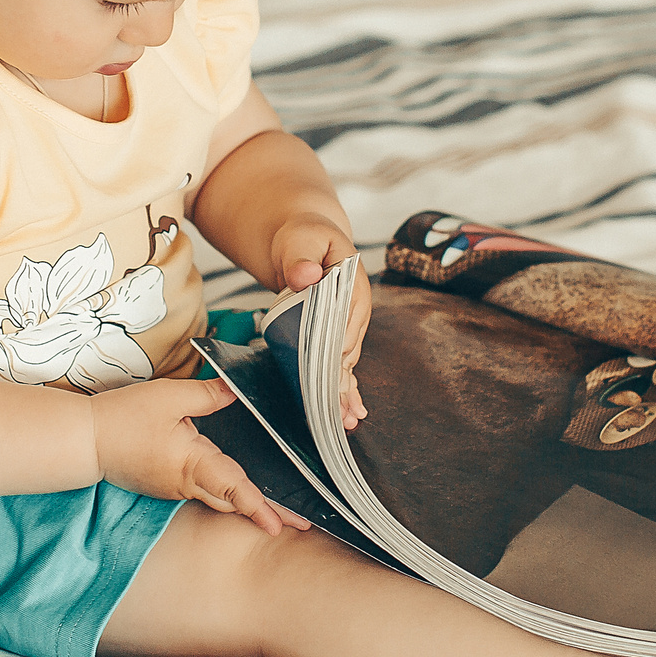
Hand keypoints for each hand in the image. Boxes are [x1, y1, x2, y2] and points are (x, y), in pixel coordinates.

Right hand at [93, 375, 308, 536]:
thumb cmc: (123, 418)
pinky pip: (201, 490)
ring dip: (245, 502)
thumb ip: (207, 395)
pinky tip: (237, 487)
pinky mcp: (166, 484)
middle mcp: (185, 483)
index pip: (232, 488)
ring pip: (218, 497)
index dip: (259, 506)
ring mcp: (175, 487)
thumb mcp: (169, 397)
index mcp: (191, 463)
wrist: (84, 440)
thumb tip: (237, 390)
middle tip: (298, 522)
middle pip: (232, 499)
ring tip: (276, 508)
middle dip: (264, 510)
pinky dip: (223, 492)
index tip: (280, 525)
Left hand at [271, 215, 370, 428]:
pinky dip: (343, 387)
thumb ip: (300, 256)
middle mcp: (355, 308)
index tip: (331, 373)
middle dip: (343, 380)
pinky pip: (341, 362)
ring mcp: (347, 323)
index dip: (337, 349)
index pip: (346, 323)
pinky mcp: (335, 333)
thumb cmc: (303, 235)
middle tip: (338, 412)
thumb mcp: (300, 238)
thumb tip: (305, 274)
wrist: (303, 237)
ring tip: (348, 420)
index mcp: (353, 285)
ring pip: (346, 361)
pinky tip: (350, 411)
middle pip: (348, 349)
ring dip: (345, 391)